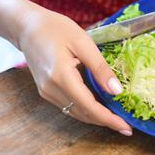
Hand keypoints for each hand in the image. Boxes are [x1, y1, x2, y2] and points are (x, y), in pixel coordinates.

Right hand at [18, 6, 132, 135]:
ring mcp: (47, 92)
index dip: (109, 119)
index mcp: (61, 77)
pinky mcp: (47, 90)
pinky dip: (86, 110)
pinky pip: (69, 106)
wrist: (27, 27)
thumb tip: (118, 91)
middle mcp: (51, 89)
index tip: (126, 127)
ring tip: (117, 120)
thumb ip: (100, 68)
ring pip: (75, 113)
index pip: (89, 107)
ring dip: (97, 118)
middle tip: (127, 127)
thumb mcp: (84, 43)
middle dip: (106, 122)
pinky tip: (101, 108)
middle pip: (83, 114)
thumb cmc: (56, 29)